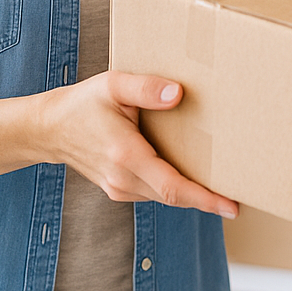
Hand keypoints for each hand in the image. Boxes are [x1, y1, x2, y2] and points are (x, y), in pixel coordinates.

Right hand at [40, 70, 237, 217]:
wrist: (49, 129)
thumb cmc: (84, 103)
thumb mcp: (113, 84)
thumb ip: (146, 87)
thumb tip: (178, 93)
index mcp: (126, 155)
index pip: (173, 186)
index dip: (205, 199)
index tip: (233, 206)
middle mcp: (123, 179)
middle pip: (175, 196)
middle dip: (209, 198)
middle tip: (242, 195)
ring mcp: (120, 189)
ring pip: (165, 196)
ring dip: (193, 193)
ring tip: (224, 184)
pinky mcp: (119, 190)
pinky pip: (155, 192)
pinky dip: (175, 187)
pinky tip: (192, 175)